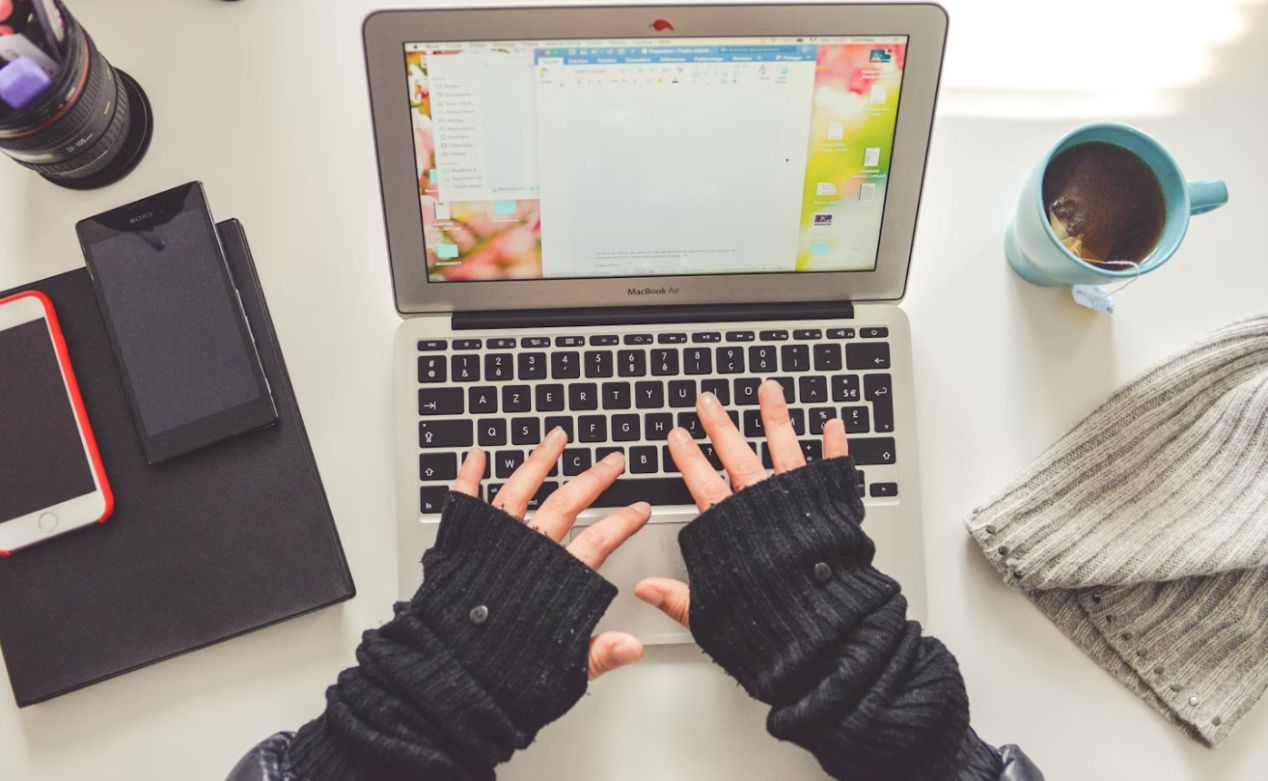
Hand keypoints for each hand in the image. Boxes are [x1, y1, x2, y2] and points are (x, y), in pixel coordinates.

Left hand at [450, 427, 650, 679]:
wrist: (446, 682)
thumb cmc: (497, 679)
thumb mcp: (561, 673)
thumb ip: (599, 653)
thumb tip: (633, 646)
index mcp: (554, 582)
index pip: (599, 541)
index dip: (623, 522)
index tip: (639, 508)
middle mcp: (525, 555)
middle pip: (566, 504)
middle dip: (593, 479)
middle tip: (612, 462)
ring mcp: (492, 545)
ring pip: (521, 490)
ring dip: (541, 461)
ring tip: (556, 438)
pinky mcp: (460, 545)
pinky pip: (465, 501)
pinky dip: (470, 475)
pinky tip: (478, 455)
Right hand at [634, 380, 848, 626]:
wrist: (827, 636)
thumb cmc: (773, 630)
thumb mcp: (712, 617)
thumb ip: (679, 597)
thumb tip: (646, 590)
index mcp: (732, 531)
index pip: (701, 483)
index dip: (688, 458)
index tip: (678, 435)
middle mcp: (764, 508)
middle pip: (737, 455)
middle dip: (720, 425)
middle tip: (709, 401)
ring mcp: (799, 504)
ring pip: (784, 448)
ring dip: (775, 417)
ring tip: (768, 389)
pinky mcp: (833, 510)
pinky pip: (835, 471)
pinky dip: (835, 446)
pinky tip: (832, 424)